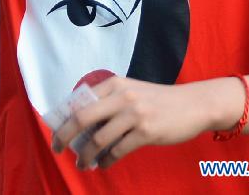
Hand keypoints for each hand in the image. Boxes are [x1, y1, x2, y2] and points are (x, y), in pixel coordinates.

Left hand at [51, 75, 238, 170]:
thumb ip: (109, 101)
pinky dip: (106, 160)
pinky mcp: (146, 132)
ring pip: (98, 139)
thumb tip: (81, 123)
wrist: (192, 104)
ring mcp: (134, 114)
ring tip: (82, 163)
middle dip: (64, 135)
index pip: (80, 99)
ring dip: (86, 155)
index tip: (56, 130)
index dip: (64, 116)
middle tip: (56, 148)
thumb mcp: (132, 91)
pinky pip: (117, 151)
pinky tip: (103, 164)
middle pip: (82, 117)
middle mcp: (121, 96)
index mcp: (115, 83)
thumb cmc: (158, 100)